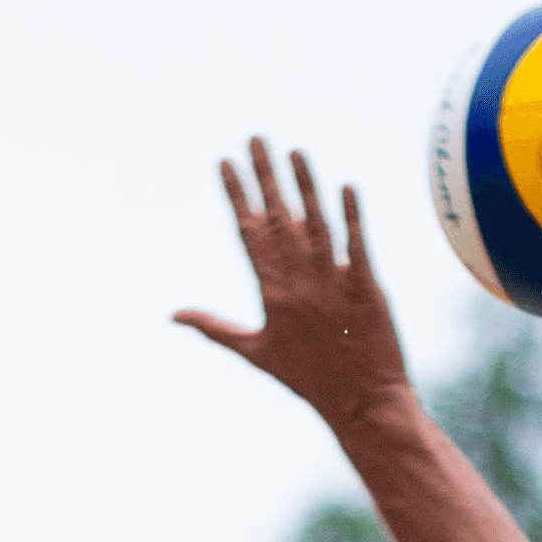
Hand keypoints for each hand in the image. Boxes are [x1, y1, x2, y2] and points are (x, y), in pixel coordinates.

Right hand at [173, 136, 413, 431]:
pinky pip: (357, 245)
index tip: (224, 162)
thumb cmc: (308, 379)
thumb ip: (214, 328)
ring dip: (305, 185)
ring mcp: (334, 283)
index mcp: (271, 292)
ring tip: (293, 151)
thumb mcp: (254, 353)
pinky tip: (345, 186)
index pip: (248, 232)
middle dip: (265, 176)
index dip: (237, 195)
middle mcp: (299, 282)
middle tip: (255, 138)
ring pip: (316, 224)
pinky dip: (353, 216)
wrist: (361, 403)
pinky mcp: (368, 287)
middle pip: (278, 219)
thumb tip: (173, 315)